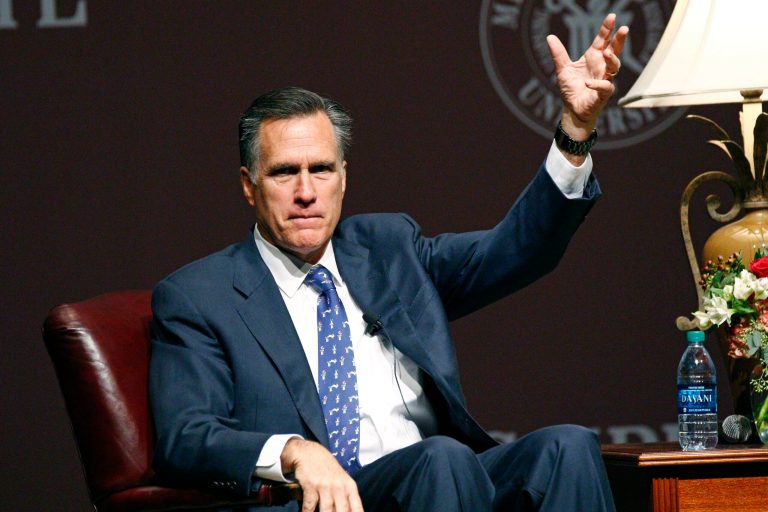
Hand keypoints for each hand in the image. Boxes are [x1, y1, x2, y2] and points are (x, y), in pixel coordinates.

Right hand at [281, 438, 363, 511]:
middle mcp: (339, 486)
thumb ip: (346, 498)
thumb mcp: (342, 480)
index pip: (357, 507)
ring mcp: (325, 485)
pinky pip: (310, 505)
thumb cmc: (327, 469)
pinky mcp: (311, 485)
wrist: (309, 453)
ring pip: (327, 510)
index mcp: (349, 487)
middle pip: (343, 510)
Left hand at [547, 13, 628, 139]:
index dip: (607, 29)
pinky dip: (598, 84)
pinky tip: (588, 83)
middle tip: (624, 29)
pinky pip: (605, 87)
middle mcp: (601, 66)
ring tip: (607, 53)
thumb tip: (550, 37)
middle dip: (619, 40)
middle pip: (615, 50)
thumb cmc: (571, 88)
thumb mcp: (562, 69)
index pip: (602, 40)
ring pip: (614, 67)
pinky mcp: (603, 94)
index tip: (611, 17)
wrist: (572, 109)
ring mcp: (604, 79)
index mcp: (594, 57)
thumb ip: (558, 54)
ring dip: (612, 59)